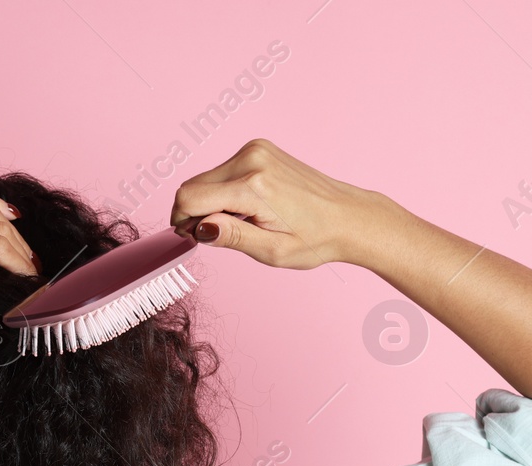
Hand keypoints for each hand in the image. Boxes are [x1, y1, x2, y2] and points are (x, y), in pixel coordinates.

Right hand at [169, 139, 386, 269]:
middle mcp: (252, 159)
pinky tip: (248, 207)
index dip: (183, 223)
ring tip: (242, 222)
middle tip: (220, 235)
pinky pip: (222, 172)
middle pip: (193, 186)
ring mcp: (255, 149)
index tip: (196, 239)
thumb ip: (232, 237)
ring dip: (211, 202)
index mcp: (255, 186)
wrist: (348, 217)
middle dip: (195, 213)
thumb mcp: (272, 251)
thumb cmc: (316, 239)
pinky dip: (224, 191)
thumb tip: (199, 227)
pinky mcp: (258, 148)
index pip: (190, 198)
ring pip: (205, 179)